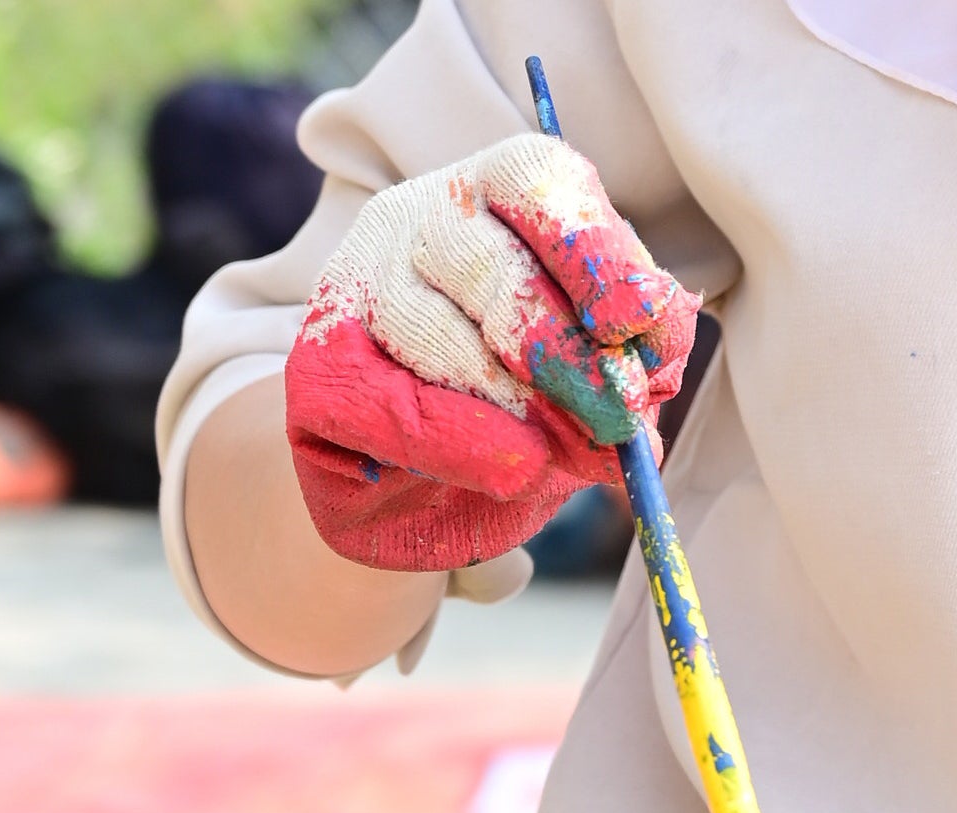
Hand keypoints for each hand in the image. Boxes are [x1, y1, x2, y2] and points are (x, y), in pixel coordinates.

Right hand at [284, 135, 693, 573]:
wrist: (428, 487)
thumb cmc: (534, 407)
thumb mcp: (606, 370)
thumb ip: (635, 359)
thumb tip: (641, 376)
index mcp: (500, 189)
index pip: (540, 181)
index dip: (596, 254)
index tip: (634, 324)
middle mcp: (418, 215)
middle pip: (496, 272)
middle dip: (567, 359)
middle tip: (616, 423)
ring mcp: (356, 284)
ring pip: (439, 339)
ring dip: (515, 412)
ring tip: (560, 457)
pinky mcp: (315, 367)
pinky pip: (384, 408)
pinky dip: (457, 449)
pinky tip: (506, 472)